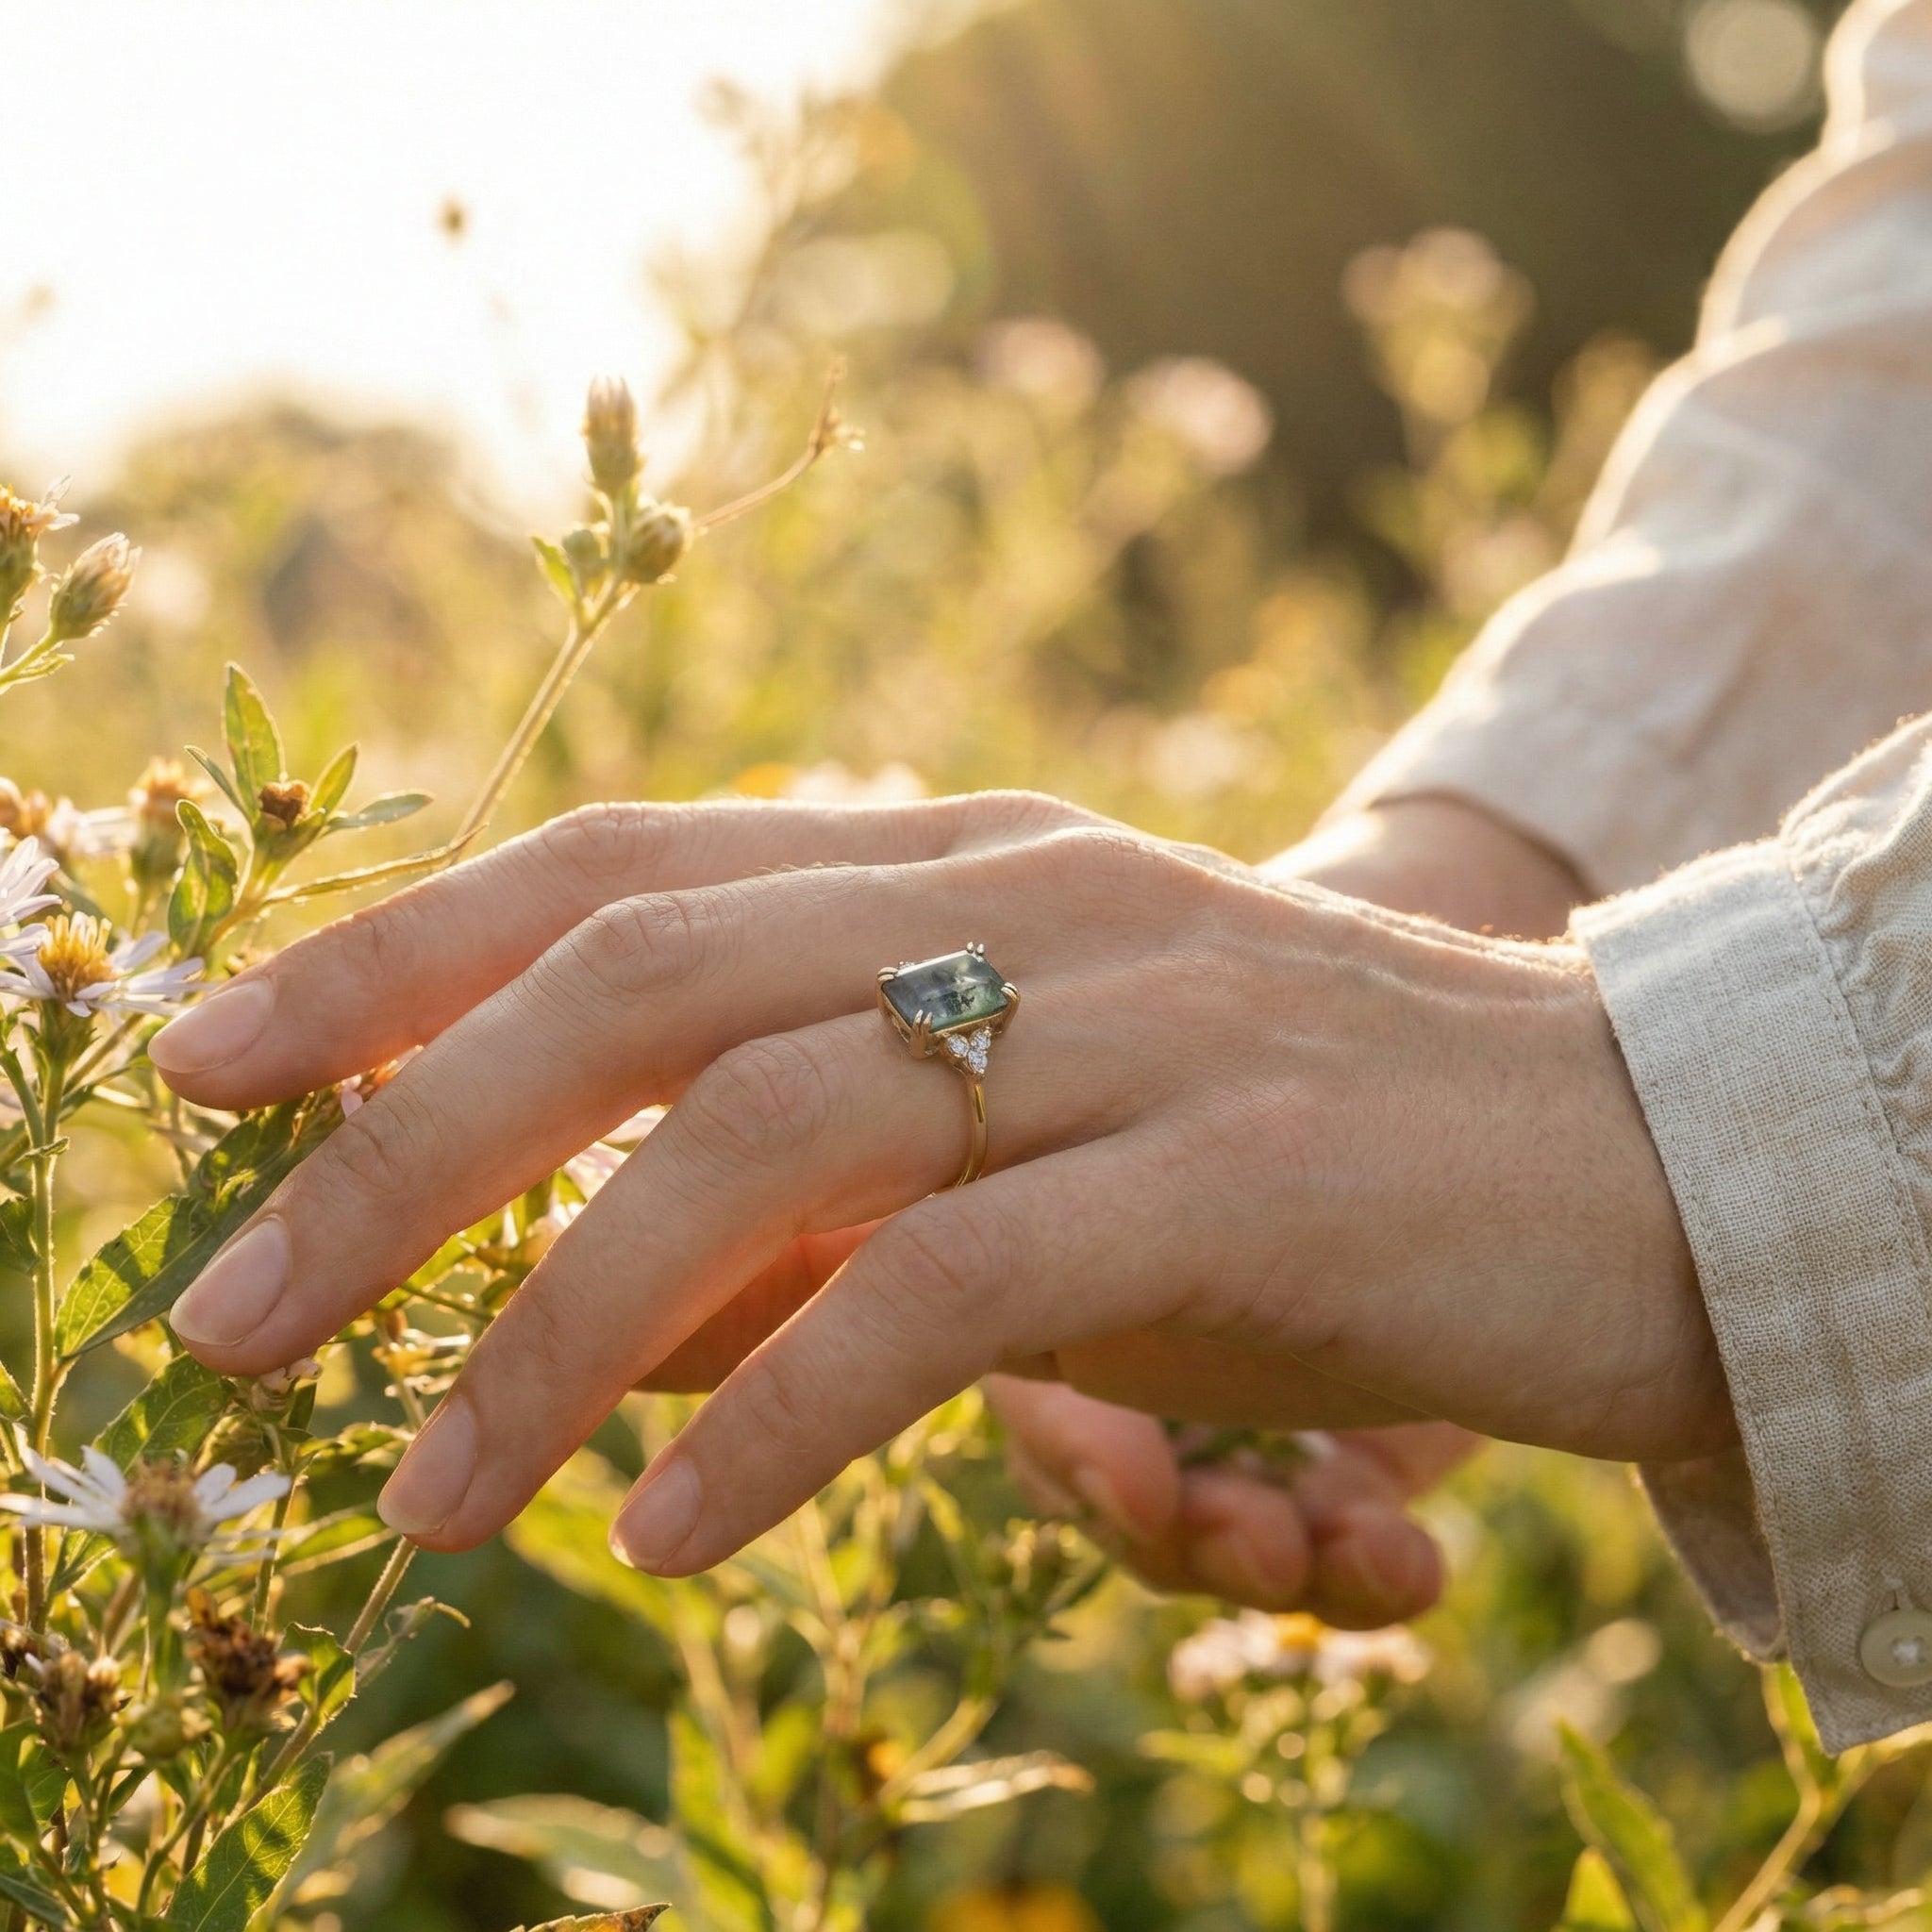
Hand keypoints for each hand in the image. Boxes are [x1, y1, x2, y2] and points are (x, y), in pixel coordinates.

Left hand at [149, 791, 1722, 1573]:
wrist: (1621, 1154)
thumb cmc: (1296, 1155)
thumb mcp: (1034, 1142)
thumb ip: (834, 1200)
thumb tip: (620, 1323)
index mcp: (958, 860)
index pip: (619, 868)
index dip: (394, 952)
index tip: (213, 1069)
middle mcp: (1024, 900)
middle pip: (642, 984)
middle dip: (402, 1146)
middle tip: (230, 1324)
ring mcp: (1130, 1023)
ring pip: (771, 1134)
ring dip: (560, 1324)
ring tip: (425, 1499)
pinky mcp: (1229, 1174)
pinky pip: (950, 1290)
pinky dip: (787, 1419)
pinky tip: (676, 1541)